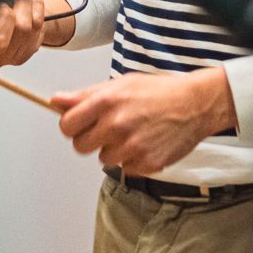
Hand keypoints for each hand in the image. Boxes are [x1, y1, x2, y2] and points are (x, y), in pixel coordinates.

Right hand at [0, 0, 72, 66]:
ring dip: (23, 7)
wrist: (10, 7)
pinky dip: (36, 9)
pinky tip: (29, 1)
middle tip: (6, 1)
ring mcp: (8, 55)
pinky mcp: (28, 50)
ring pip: (23, 31)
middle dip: (6, 17)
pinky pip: (39, 28)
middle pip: (0, 43)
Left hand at [52, 68, 234, 175]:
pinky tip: (146, 143)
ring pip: (103, 159)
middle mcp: (116, 125)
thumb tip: (55, 101)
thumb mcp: (121, 84)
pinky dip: (133, 159)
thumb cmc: (158, 91)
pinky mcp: (145, 164)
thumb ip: (86, 95)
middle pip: (81, 146)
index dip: (72, 126)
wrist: (196, 104)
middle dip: (91, 139)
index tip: (80, 124)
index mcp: (107, 101)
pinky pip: (125, 168)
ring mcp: (131, 147)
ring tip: (134, 133)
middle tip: (109, 128)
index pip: (67, 126)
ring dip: (114, 149)